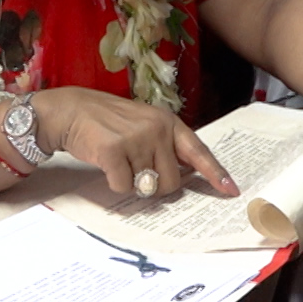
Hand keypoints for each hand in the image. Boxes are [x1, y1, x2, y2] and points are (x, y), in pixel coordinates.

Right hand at [31, 87, 238, 198]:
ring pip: (148, 187)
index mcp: (168, 122)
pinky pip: (124, 187)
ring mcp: (136, 138)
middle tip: (137, 169)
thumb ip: (166, 147)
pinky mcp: (115, 151)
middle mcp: (157, 128)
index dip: (215, 173)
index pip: (198, 151)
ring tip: (120, 161)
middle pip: (172, 182)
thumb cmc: (109, 123)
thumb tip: (185, 178)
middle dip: (156, 185)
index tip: (231, 190)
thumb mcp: (144, 125)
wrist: (71, 111)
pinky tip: (107, 164)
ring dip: (133, 183)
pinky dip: (115, 183)